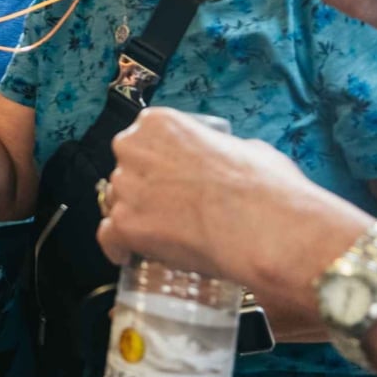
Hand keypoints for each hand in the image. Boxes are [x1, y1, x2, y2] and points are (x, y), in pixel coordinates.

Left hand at [97, 108, 369, 291]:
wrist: (268, 231)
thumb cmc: (267, 189)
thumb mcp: (248, 148)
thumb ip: (223, 149)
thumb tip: (230, 158)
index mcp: (159, 123)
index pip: (142, 141)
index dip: (154, 162)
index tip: (166, 177)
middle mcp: (134, 148)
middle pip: (126, 170)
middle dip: (142, 188)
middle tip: (167, 208)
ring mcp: (127, 187)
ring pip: (118, 202)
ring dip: (133, 217)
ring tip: (159, 234)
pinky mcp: (126, 225)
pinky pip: (108, 237)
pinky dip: (117, 247)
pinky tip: (127, 254)